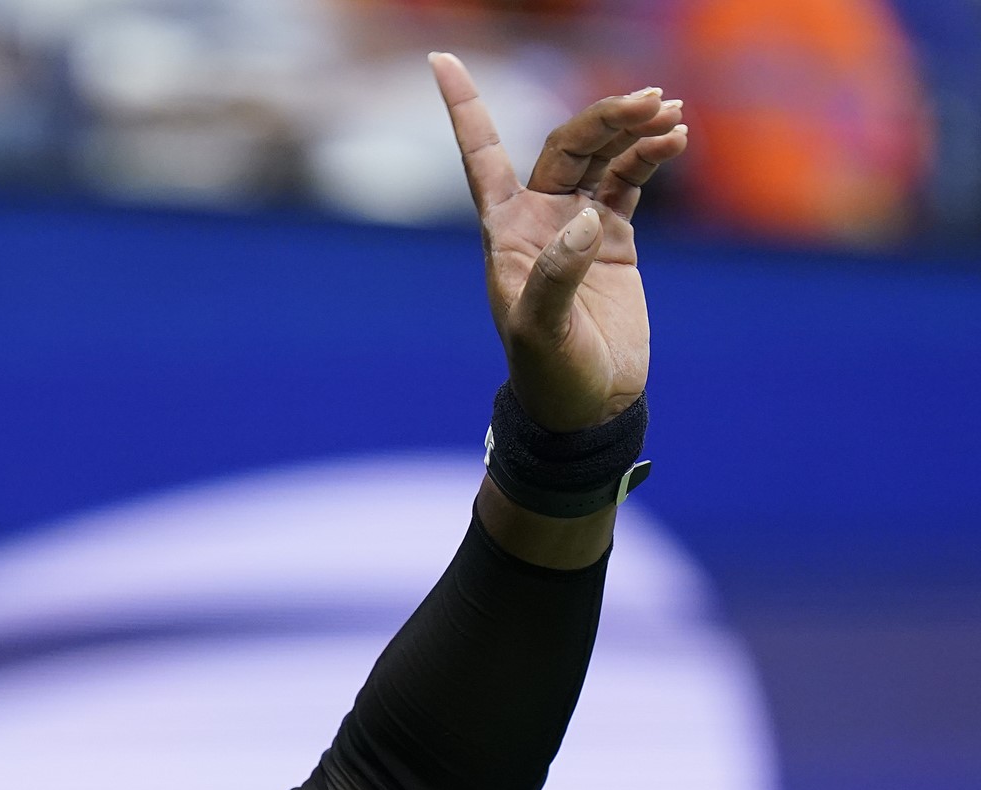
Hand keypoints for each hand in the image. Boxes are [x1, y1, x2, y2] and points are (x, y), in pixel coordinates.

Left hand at [429, 52, 688, 432]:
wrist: (588, 406)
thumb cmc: (550, 375)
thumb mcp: (542, 331)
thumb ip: (556, 275)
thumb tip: (584, 219)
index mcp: (504, 232)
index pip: (480, 155)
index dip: (463, 107)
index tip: (440, 57)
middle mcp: (536, 219)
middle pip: (564, 143)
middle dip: (603, 116)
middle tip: (649, 100)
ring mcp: (576, 224)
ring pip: (601, 155)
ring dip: (633, 129)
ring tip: (672, 115)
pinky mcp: (614, 238)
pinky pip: (630, 179)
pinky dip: (650, 155)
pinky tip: (674, 139)